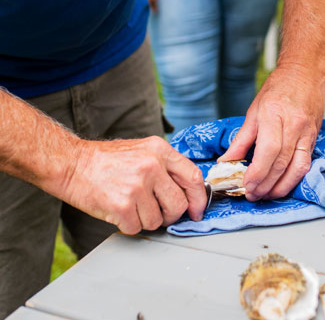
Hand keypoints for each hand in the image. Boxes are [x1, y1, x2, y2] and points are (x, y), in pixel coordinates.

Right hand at [61, 137, 206, 233]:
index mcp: (160, 150)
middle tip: (157, 213)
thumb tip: (188, 191)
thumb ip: (166, 167)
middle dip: (170, 215)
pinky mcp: (122, 205)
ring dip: (145, 220)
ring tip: (130, 205)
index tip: (197, 211)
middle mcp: (152, 167)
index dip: (199, 199)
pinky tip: (118, 211)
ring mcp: (137, 186)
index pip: (193, 177)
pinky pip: (136, 228)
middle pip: (178, 204)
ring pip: (157, 220)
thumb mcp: (142, 151)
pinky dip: (128, 225)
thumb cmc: (106, 160)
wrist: (70, 164)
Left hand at [217, 65, 323, 200]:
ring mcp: (307, 132)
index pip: (269, 150)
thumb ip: (241, 140)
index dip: (258, 172)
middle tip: (252, 195)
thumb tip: (226, 163)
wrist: (306, 74)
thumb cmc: (278, 88)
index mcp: (275, 114)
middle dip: (266, 184)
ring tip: (267, 195)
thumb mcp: (254, 111)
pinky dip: (294, 179)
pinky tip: (282, 185)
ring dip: (282, 186)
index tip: (246, 185)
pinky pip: (306, 164)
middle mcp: (294, 124)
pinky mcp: (315, 138)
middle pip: (282, 162)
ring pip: (298, 168)